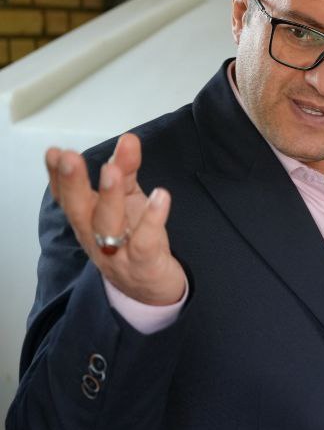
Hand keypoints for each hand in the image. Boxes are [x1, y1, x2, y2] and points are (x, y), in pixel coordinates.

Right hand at [46, 133, 184, 305]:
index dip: (59, 176)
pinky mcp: (144, 264)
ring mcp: (117, 253)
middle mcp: (96, 236)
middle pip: (79, 209)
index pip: (67, 197)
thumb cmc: (134, 240)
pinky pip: (144, 241)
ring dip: (109, 196)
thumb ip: (127, 169)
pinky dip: (152, 219)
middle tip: (70, 157)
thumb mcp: (129, 201)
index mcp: (88, 220)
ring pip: (107, 224)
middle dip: (73, 183)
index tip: (55, 153)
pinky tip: (161, 196)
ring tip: (112, 170)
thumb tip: (128, 139)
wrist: (151, 290)